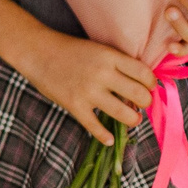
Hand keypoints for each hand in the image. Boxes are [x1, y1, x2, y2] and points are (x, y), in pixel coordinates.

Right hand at [15, 25, 154, 141]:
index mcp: (109, 57)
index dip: (151, 83)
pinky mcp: (74, 105)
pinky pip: (96, 126)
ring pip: (124, 114)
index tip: (147, 86)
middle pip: (139, 95)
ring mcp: (87, 91)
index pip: (144, 74)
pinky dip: (105, 136)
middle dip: (145, 102)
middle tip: (140, 103)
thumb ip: (118, 65)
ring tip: (131, 118)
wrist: (35, 51)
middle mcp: (102, 74)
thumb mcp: (98, 49)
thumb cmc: (69, 49)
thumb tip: (140, 87)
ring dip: (133, 119)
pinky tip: (109, 139)